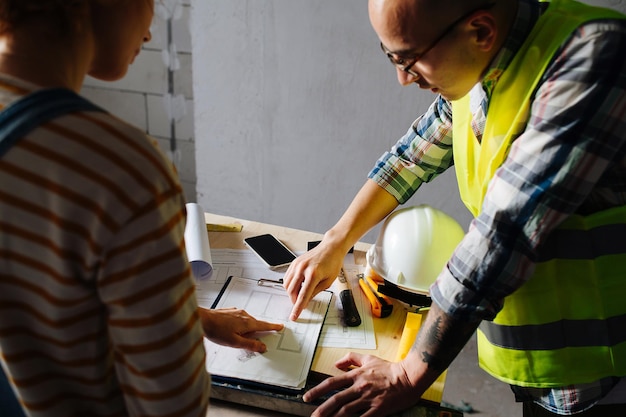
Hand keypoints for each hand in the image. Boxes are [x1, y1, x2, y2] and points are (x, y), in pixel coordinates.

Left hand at [198, 307, 283, 351]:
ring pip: (247, 321)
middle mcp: (244, 315)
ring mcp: (236, 312)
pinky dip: (239, 324)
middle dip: (258, 331)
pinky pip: (239, 318)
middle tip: (257, 338)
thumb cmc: (216, 331)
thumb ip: (250, 345)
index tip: (280, 326)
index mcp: (247, 323)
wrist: (202, 319)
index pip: (264, 326)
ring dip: (246, 328)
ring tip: (238, 337)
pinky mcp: (230, 311)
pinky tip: (231, 330)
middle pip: (255, 324)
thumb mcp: (235, 342)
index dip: (273, 327)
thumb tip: (263, 347)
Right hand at [283, 240, 344, 319]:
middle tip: (300, 304)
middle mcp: (302, 269)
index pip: (302, 296)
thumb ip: (316, 292)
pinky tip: (297, 285)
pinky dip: (290, 284)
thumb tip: (306, 301)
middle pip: (292, 291)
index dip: (297, 308)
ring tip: (300, 293)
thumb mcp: (328, 281)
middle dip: (294, 300)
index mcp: (313, 274)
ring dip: (291, 293)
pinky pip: (287, 277)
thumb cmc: (332, 262)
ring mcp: (297, 265)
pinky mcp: (294, 262)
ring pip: (287, 285)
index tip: (294, 316)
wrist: (330, 248)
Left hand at [303, 353, 419, 416]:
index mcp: (356, 375)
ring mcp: (369, 399)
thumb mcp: (369, 358)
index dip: (318, 391)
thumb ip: (351, 358)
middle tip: (313, 416)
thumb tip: (336, 364)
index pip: (332, 383)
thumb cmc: (389, 369)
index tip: (307, 397)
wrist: (409, 377)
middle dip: (322, 409)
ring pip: (346, 410)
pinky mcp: (378, 409)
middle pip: (336, 399)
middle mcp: (360, 387)